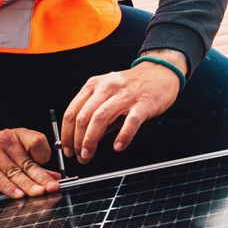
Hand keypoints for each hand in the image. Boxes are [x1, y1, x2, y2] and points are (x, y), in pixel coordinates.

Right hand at [0, 115, 59, 199]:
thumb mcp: (13, 152)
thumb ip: (33, 164)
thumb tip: (55, 177)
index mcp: (17, 135)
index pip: (36, 141)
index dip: (45, 155)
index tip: (53, 171)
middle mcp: (5, 140)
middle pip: (26, 162)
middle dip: (41, 177)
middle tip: (52, 188)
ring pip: (12, 171)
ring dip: (27, 184)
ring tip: (38, 193)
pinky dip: (7, 186)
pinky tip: (17, 194)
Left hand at [61, 51, 186, 161]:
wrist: (161, 72)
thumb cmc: (134, 85)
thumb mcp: (108, 94)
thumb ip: (95, 115)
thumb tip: (81, 140)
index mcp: (94, 85)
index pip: (72, 111)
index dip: (66, 133)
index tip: (67, 148)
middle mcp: (107, 88)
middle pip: (84, 116)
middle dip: (77, 140)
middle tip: (79, 156)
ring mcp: (125, 95)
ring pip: (100, 118)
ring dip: (91, 140)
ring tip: (89, 154)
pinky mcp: (143, 103)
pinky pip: (130, 122)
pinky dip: (122, 136)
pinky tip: (118, 146)